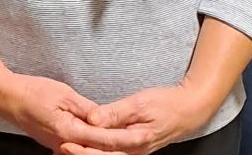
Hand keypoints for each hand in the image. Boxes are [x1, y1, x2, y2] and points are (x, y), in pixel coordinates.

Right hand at [0, 73, 147, 153]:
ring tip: (127, 140)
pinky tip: (103, 141)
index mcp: (69, 131)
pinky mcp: (54, 141)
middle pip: (99, 150)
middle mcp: (65, 143)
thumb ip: (86, 108)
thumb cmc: (31, 91)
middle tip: (141, 138)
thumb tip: (104, 118)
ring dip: (107, 146)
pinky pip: (79, 147)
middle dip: (120, 146)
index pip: (104, 138)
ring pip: (89, 150)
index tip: (143, 134)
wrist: (5, 97)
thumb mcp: (63, 93)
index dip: (125, 137)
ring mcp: (59, 144)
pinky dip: (93, 145)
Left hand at [60, 84, 214, 154]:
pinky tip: (86, 145)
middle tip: (61, 148)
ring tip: (68, 148)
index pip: (105, 146)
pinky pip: (114, 152)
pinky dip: (99, 150)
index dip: (84, 145)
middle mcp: (136, 150)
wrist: (190, 109)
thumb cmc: (166, 103)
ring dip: (89, 153)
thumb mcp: (139, 103)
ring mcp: (136, 150)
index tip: (66, 141)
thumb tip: (93, 119)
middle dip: (82, 153)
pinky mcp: (135, 147)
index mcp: (136, 140)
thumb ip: (115, 112)